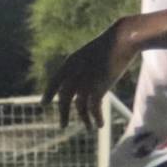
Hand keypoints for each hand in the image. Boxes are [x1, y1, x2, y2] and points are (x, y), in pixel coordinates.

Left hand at [41, 18, 140, 132]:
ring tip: (88, 127)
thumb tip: (86, 81)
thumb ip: (86, 67)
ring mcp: (85, 81)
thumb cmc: (111, 44)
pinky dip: (96, 118)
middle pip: (64, 98)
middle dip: (63, 113)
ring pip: (79, 106)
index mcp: (70, 63)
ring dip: (84, 119)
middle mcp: (73, 73)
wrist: (122, 39)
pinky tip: (100, 125)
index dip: (49, 93)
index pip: (55, 81)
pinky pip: (94, 109)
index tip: (43, 103)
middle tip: (62, 125)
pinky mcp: (98, 88)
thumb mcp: (93, 54)